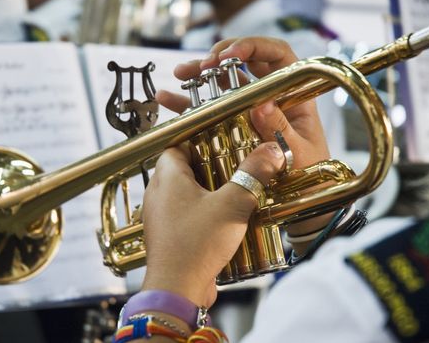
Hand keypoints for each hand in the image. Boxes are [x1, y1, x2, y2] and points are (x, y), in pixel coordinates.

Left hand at [142, 142, 285, 307]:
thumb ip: (252, 175)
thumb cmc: (197, 244)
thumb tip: (270, 151)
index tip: (222, 142)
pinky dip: (202, 212)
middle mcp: (158, 194)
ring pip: (184, 193)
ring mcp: (160, 216)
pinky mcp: (168, 235)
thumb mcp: (233, 204)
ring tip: (232, 193)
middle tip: (233, 168)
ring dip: (207, 191)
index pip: (177, 145)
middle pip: (182, 168)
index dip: (200, 141)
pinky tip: (223, 220)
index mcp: (167, 177)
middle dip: (209, 167)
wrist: (177, 288)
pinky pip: (185, 214)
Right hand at [156, 37, 331, 236]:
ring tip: (180, 75)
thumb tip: (260, 104)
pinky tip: (168, 99)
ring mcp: (249, 112)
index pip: (277, 56)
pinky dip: (189, 105)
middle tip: (201, 65)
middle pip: (244, 65)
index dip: (254, 46)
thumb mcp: (297, 154)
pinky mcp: (231, 128)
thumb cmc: (310, 177)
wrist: (305, 201)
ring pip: (223, 84)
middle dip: (219, 58)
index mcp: (294, 96)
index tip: (231, 54)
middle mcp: (270, 99)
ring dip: (200, 77)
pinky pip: (209, 110)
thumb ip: (279, 130)